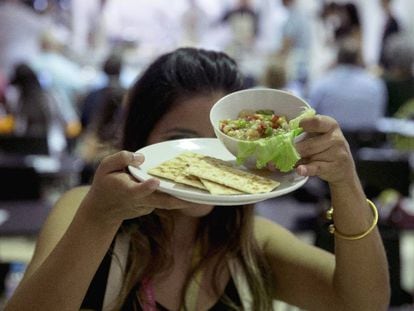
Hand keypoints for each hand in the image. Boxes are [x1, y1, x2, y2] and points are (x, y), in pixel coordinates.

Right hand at [80, 151, 196, 225]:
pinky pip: (167, 200)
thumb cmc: (105, 184)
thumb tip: (141, 158)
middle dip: (181, 199)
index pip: (138, 190)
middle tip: (200, 195)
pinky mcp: (152, 207)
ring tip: (205, 191)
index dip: (146, 187)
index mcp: (128, 191)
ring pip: (168, 202)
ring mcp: (148, 207)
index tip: (154, 182)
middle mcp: (140, 201)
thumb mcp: (105, 167)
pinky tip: (192, 186)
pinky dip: (177, 195)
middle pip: (163, 201)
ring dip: (185, 197)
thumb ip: (122, 159)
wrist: (103, 211)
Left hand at [294, 115, 356, 184]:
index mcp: (330, 125)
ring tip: (296, 160)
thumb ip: (306, 132)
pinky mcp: (333, 167)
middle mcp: (336, 138)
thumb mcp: (320, 135)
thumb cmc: (326, 147)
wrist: (343, 168)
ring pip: (310, 156)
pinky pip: (316, 168)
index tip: (295, 128)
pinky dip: (306, 169)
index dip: (303, 125)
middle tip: (288, 152)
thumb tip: (284, 135)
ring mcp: (337, 153)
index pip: (316, 122)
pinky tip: (300, 170)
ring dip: (300, 159)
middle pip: (308, 144)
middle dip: (296, 149)